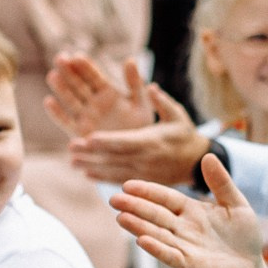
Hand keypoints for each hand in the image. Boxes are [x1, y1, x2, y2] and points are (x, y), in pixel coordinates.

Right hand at [46, 52, 154, 137]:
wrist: (137, 151)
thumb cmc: (142, 126)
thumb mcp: (142, 103)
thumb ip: (135, 83)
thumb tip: (130, 60)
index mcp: (108, 92)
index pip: (94, 75)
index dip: (85, 66)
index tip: (77, 56)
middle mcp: (93, 101)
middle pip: (78, 84)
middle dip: (69, 71)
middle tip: (60, 58)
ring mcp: (85, 116)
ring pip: (70, 99)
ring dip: (61, 88)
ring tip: (53, 75)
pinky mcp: (80, 131)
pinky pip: (66, 121)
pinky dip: (57, 113)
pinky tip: (48, 101)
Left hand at [68, 84, 207, 185]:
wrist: (195, 162)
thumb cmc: (185, 135)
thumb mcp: (178, 116)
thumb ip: (162, 102)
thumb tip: (151, 87)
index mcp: (152, 141)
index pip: (125, 142)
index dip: (106, 141)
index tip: (88, 138)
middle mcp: (145, 158)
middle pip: (114, 157)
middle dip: (91, 153)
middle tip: (71, 147)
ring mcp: (143, 172)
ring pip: (113, 170)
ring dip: (92, 167)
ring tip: (73, 163)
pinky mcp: (142, 180)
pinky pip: (119, 179)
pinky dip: (102, 178)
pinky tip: (87, 174)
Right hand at [111, 151, 265, 267]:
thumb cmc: (243, 237)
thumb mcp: (236, 204)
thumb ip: (221, 182)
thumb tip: (209, 155)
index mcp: (192, 211)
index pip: (166, 198)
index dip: (148, 191)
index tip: (128, 184)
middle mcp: (183, 228)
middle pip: (156, 215)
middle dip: (135, 207)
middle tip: (114, 199)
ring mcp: (184, 247)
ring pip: (158, 234)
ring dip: (139, 226)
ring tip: (121, 217)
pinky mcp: (190, 266)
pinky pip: (170, 256)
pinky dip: (157, 248)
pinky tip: (143, 240)